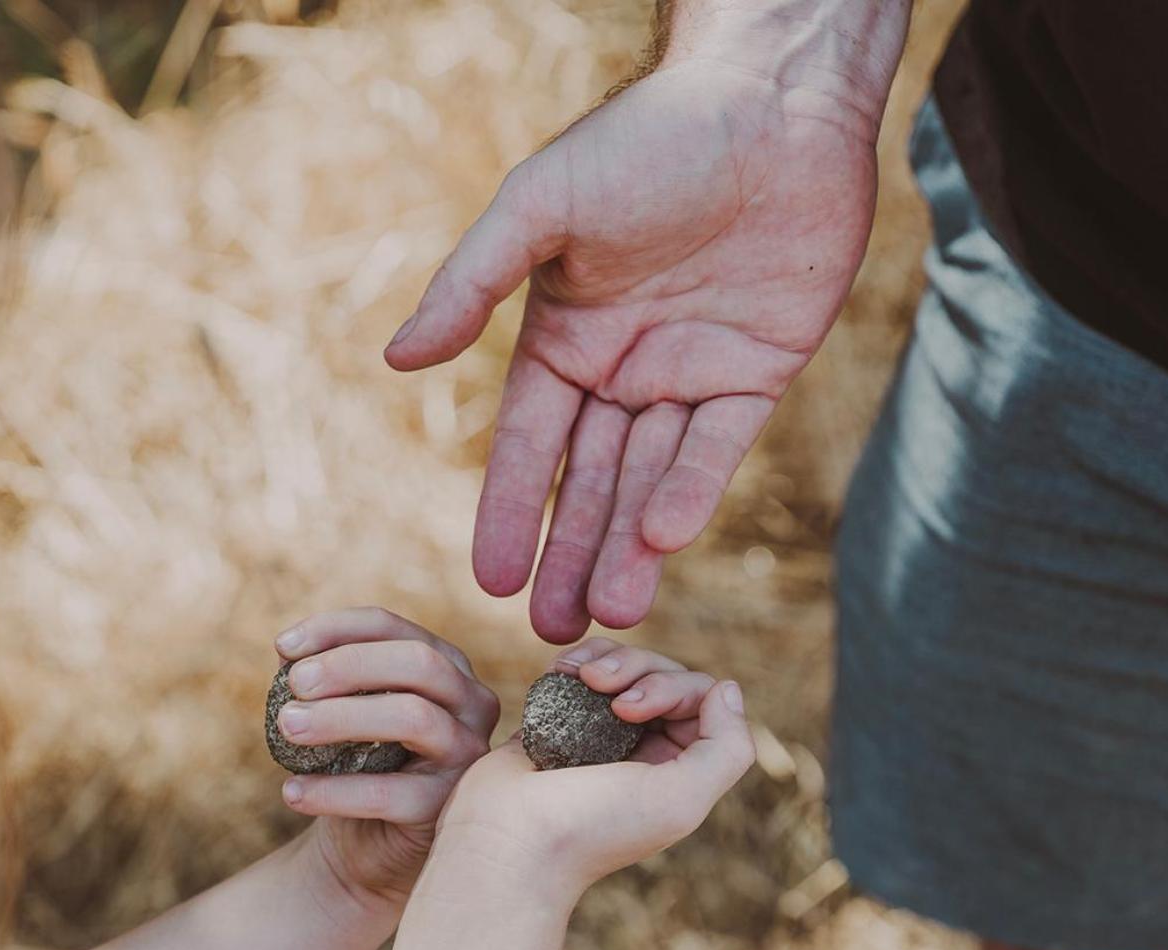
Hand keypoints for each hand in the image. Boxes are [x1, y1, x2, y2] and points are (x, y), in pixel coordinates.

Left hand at [273, 607, 500, 905]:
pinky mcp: (448, 807)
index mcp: (446, 666)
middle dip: (349, 665)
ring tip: (288, 727)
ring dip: (342, 717)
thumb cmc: (355, 764)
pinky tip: (292, 792)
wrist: (366, 845)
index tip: (284, 646)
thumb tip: (290, 655)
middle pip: (418, 663)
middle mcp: (471, 703)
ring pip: (414, 717)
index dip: (338, 629)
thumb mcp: (345, 711)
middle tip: (294, 684)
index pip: (395, 628)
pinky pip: (390, 793)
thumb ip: (326, 680)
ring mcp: (468, 756)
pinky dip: (335, 791)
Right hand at [387, 14, 903, 642]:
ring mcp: (690, 375)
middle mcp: (623, 368)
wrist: (770, 101)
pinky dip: (691, 491)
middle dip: (569, 554)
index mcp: (564, 338)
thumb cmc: (646, 140)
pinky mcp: (757, 373)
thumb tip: (396, 359)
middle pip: (589, 481)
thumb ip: (472, 284)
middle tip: (550, 631)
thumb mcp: (541, 208)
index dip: (510, 512)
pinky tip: (664, 539)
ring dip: (629, 546)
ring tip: (611, 614)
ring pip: (651, 479)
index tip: (490, 582)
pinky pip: (717, 447)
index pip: (528, 445)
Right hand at [431, 639, 753, 901]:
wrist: (505, 840)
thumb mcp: (681, 799)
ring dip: (607, 658)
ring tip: (577, 674)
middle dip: (637, 668)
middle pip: (663, 674)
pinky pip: (582, 670)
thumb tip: (727, 689)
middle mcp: (643, 751)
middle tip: (603, 691)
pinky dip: (577, 660)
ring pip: (624, 667)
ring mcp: (599, 733)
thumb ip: (726, 749)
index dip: (673, 687)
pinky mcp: (558, 718)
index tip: (631, 709)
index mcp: (677, 770)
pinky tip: (559, 670)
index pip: (700, 700)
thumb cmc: (590, 828)